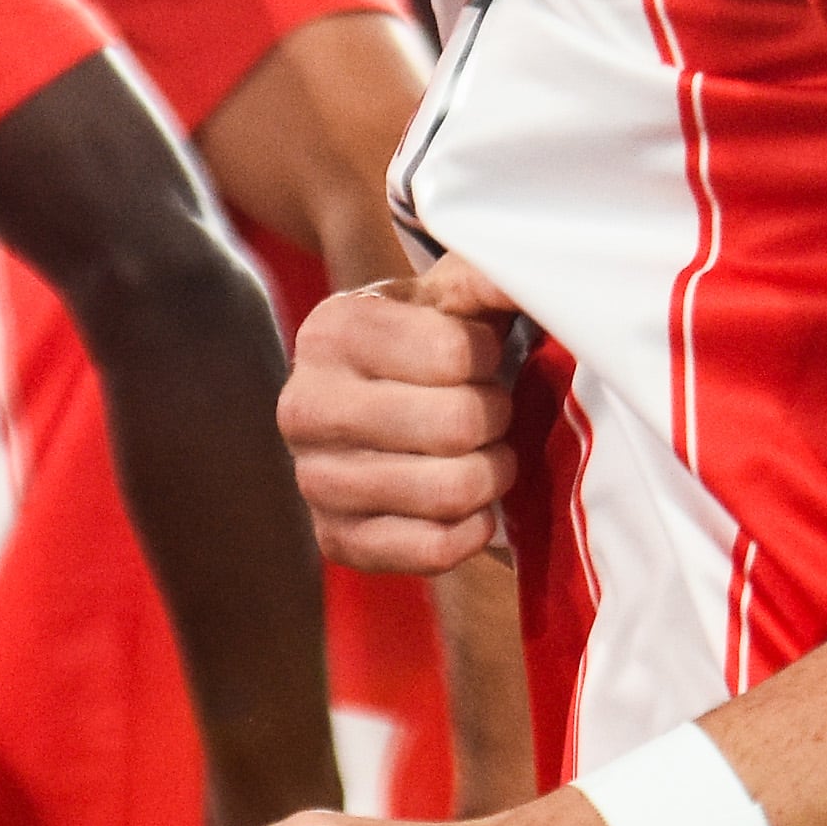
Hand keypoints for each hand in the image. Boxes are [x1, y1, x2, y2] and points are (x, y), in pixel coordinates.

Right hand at [285, 256, 521, 574]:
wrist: (375, 402)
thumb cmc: (425, 346)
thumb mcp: (450, 297)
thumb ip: (488, 279)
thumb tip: (522, 274)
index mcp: (331, 331)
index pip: (455, 354)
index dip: (489, 357)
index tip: (480, 358)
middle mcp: (304, 406)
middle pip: (457, 425)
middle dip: (495, 418)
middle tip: (491, 411)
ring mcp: (313, 480)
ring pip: (449, 492)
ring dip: (491, 475)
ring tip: (485, 454)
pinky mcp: (335, 541)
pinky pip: (433, 550)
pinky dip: (472, 529)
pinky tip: (470, 504)